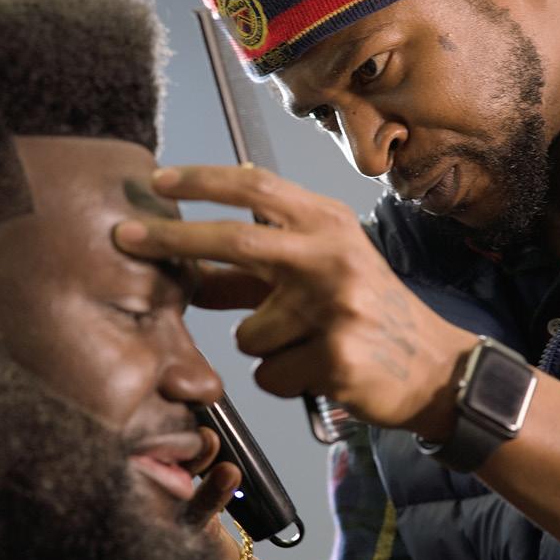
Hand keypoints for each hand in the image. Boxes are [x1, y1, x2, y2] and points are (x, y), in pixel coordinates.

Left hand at [115, 165, 474, 436]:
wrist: (434, 365)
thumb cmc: (367, 312)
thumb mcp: (320, 272)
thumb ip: (259, 267)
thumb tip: (187, 268)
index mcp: (328, 223)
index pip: (257, 186)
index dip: (202, 180)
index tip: (157, 180)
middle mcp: (333, 254)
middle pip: (237, 239)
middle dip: (173, 239)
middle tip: (124, 238)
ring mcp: (336, 305)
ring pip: (246, 333)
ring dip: (261, 348)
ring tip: (305, 346)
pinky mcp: (337, 356)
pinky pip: (269, 375)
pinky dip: (282, 380)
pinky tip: (320, 372)